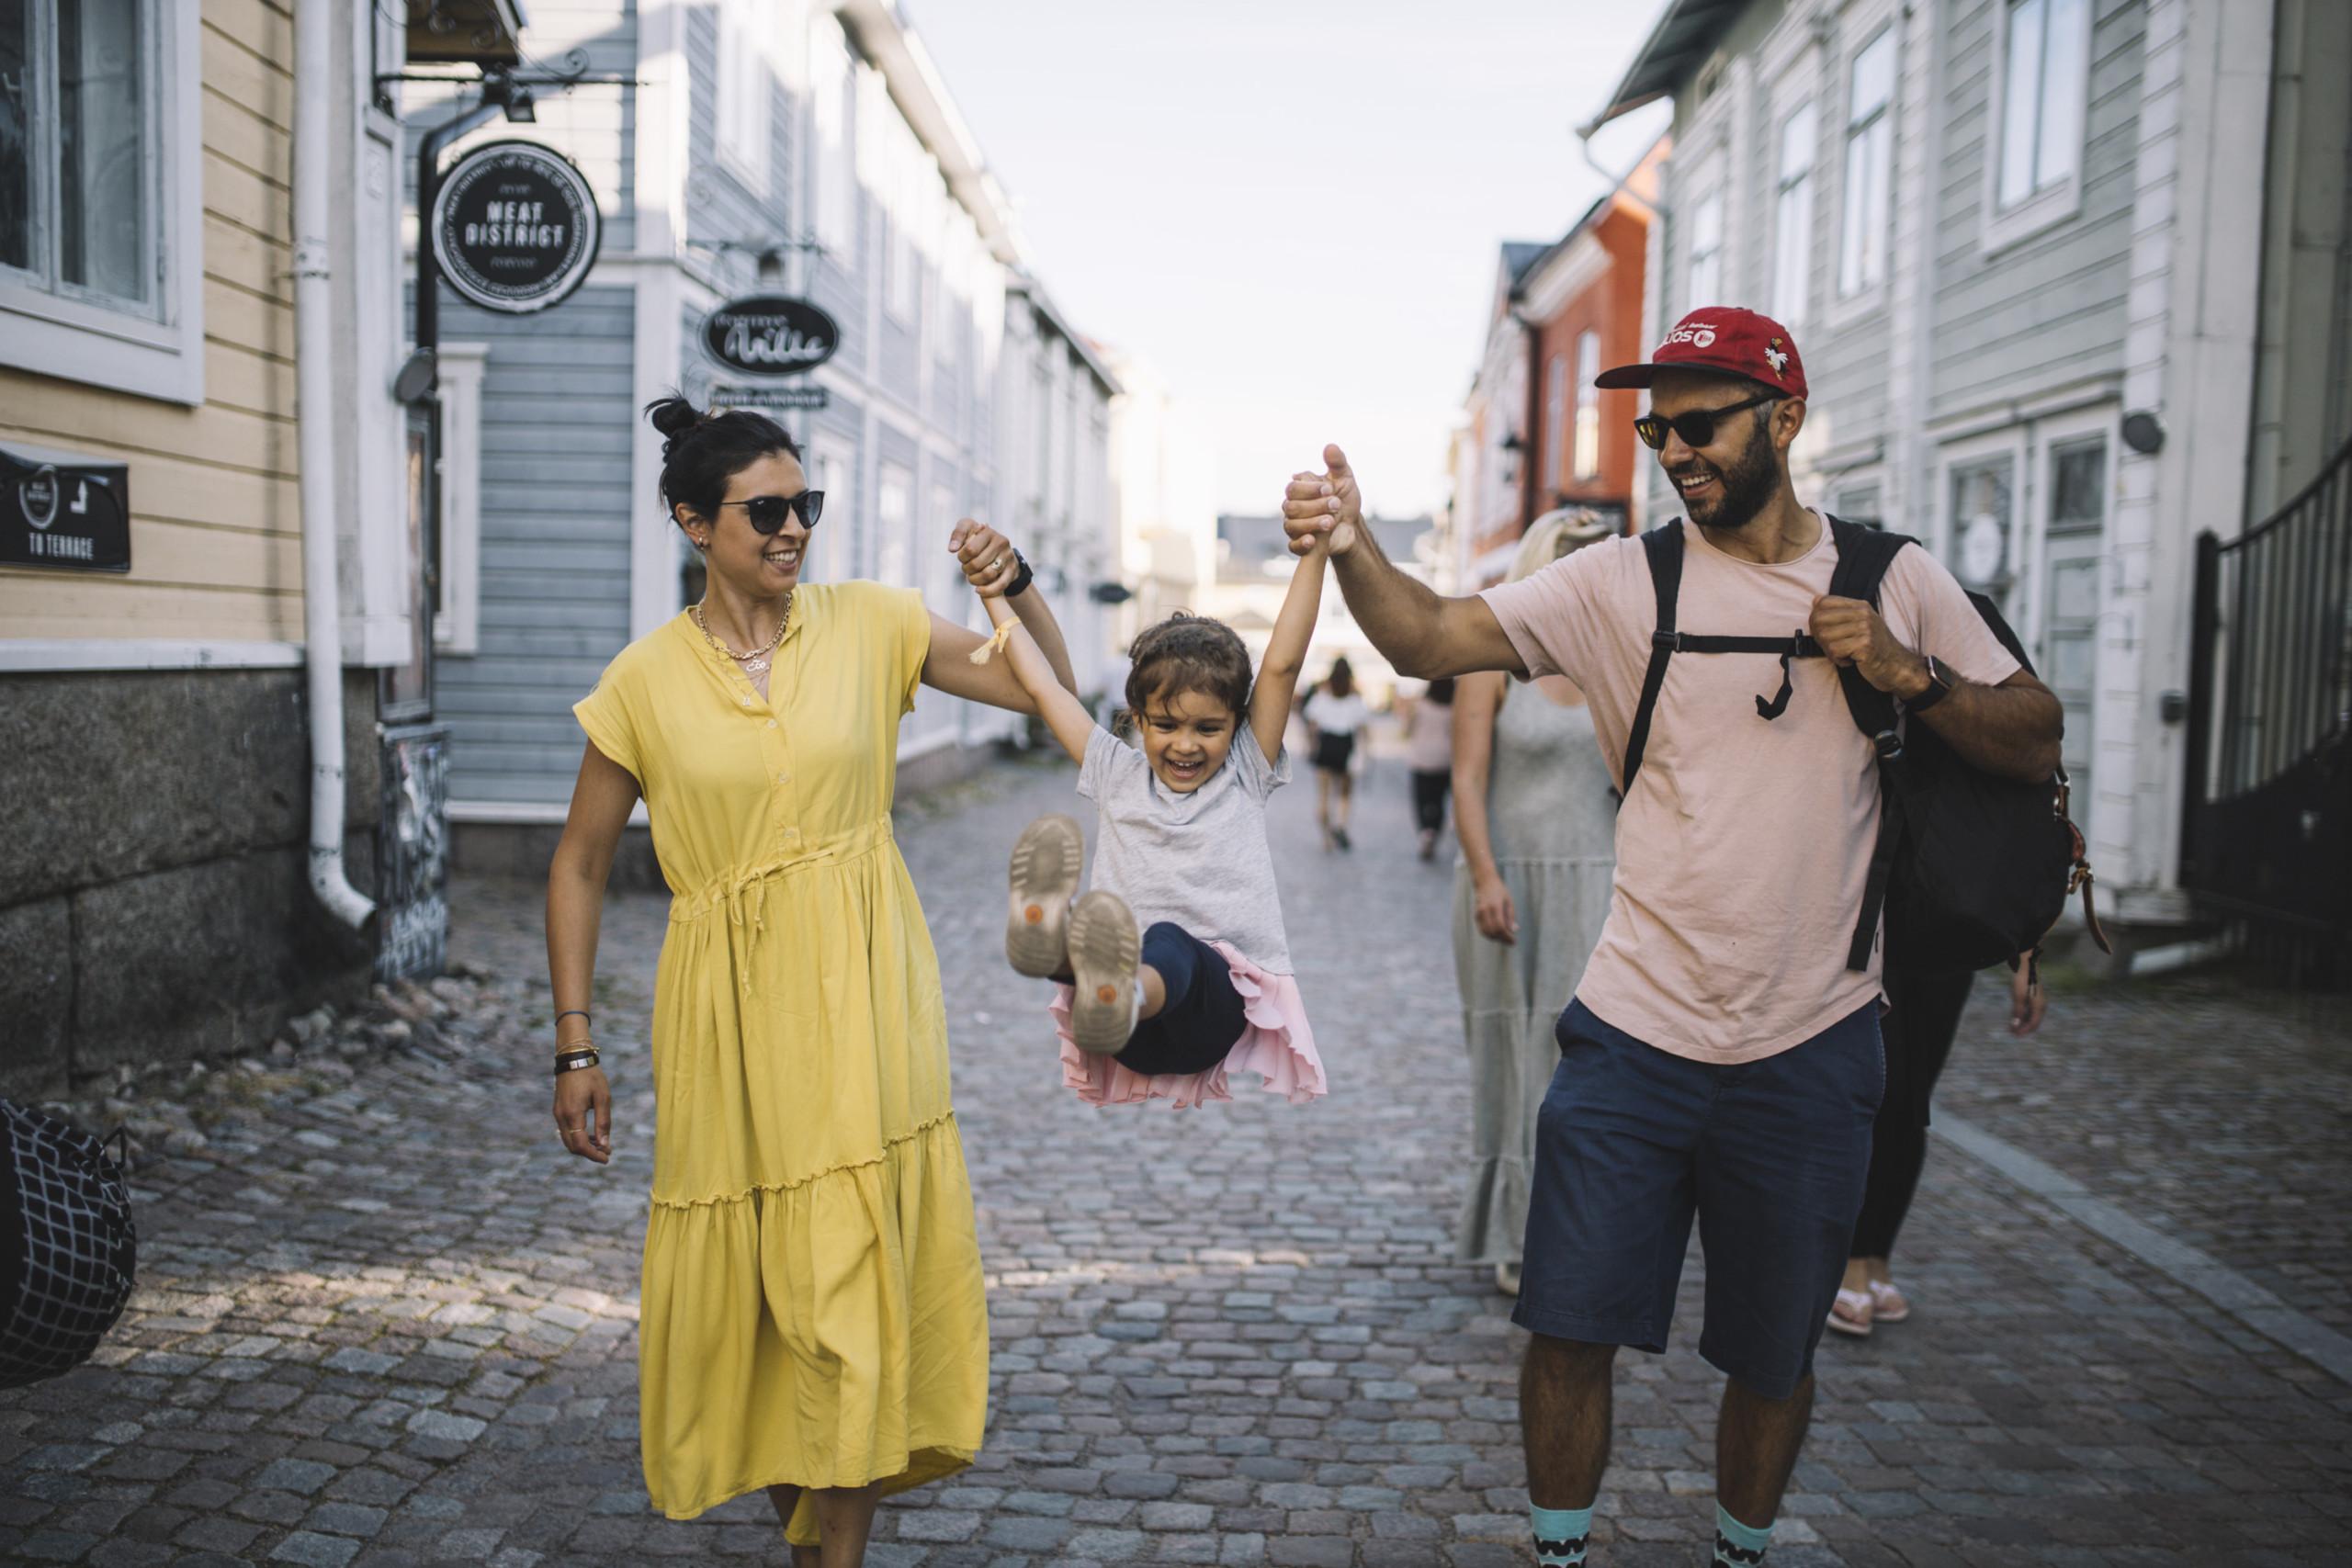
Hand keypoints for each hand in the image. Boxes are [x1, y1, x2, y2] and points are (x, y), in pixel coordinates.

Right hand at [553, 1067, 612, 1163]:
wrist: (573, 1059)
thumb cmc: (591, 1076)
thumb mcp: (603, 1097)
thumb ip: (603, 1122)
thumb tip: (604, 1144)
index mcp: (573, 1114)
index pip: (580, 1145)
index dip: (594, 1155)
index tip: (607, 1158)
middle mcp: (561, 1117)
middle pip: (572, 1146)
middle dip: (589, 1152)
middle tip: (607, 1151)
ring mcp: (557, 1114)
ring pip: (568, 1140)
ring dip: (583, 1146)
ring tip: (602, 1143)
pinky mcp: (558, 1111)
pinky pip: (566, 1131)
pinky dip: (578, 1137)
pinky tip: (591, 1134)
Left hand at [949, 519, 1021, 597]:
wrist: (998, 546)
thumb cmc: (977, 538)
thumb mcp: (967, 529)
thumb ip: (958, 535)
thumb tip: (952, 549)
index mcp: (988, 532)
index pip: (970, 550)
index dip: (962, 557)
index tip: (962, 558)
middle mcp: (1001, 542)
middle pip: (977, 564)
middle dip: (967, 569)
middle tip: (966, 568)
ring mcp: (1008, 556)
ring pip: (988, 574)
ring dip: (975, 580)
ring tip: (972, 577)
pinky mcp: (1012, 569)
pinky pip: (1000, 585)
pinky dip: (987, 590)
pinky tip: (978, 590)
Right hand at [1281, 444, 1362, 557]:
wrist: (1352, 526)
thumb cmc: (1344, 499)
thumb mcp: (1345, 479)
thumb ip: (1337, 463)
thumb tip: (1329, 447)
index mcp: (1299, 490)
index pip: (1293, 488)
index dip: (1310, 489)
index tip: (1329, 489)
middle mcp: (1292, 508)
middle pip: (1291, 507)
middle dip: (1315, 506)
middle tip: (1336, 504)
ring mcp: (1294, 526)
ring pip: (1292, 526)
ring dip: (1312, 523)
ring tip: (1331, 521)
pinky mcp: (1300, 544)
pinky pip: (1292, 546)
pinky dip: (1301, 544)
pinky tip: (1313, 540)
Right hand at [1472, 874, 1517, 944]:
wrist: (1485, 882)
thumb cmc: (1499, 891)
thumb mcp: (1509, 902)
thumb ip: (1511, 917)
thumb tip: (1513, 931)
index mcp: (1495, 906)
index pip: (1500, 926)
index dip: (1507, 936)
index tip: (1514, 941)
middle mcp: (1485, 910)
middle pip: (1492, 931)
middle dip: (1502, 939)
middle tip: (1510, 941)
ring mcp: (1479, 913)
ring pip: (1486, 932)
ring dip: (1495, 938)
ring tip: (1504, 938)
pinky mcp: (1476, 915)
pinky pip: (1482, 930)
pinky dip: (1489, 935)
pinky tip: (1497, 935)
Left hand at [1809, 595, 1925, 695]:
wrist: (1896, 665)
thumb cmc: (1874, 646)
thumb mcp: (1859, 623)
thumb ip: (1839, 612)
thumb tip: (1815, 600)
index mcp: (1860, 606)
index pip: (1824, 602)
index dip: (1816, 618)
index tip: (1823, 631)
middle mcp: (1863, 614)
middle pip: (1819, 619)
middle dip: (1819, 636)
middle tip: (1832, 647)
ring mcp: (1865, 629)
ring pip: (1824, 636)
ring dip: (1829, 651)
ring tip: (1844, 654)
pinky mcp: (1865, 645)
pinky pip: (1834, 651)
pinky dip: (1838, 660)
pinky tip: (1850, 661)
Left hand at [2008, 959, 2046, 1035]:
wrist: (2026, 965)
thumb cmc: (2023, 980)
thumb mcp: (2018, 997)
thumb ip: (2017, 1012)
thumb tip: (2015, 1026)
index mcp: (2039, 1007)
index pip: (2033, 1024)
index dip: (2024, 1031)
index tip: (2014, 1035)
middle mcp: (2040, 1005)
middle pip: (2033, 1022)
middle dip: (2022, 1028)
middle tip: (2011, 1033)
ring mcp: (2036, 1002)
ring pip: (2029, 1016)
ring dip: (2021, 1022)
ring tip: (2011, 1027)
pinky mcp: (2032, 998)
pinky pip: (2028, 1010)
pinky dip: (2021, 1015)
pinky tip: (2013, 1018)